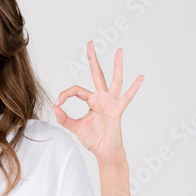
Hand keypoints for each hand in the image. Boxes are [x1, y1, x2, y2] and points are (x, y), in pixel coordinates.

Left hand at [53, 41, 143, 163]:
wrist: (105, 152)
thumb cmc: (94, 139)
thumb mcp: (75, 128)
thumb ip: (64, 118)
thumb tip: (55, 108)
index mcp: (91, 101)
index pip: (76, 90)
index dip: (65, 94)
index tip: (58, 103)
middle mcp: (102, 98)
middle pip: (97, 74)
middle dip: (93, 59)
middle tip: (90, 43)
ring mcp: (111, 102)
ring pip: (114, 80)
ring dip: (117, 65)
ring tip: (119, 51)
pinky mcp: (117, 110)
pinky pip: (127, 97)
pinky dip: (134, 88)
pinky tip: (141, 77)